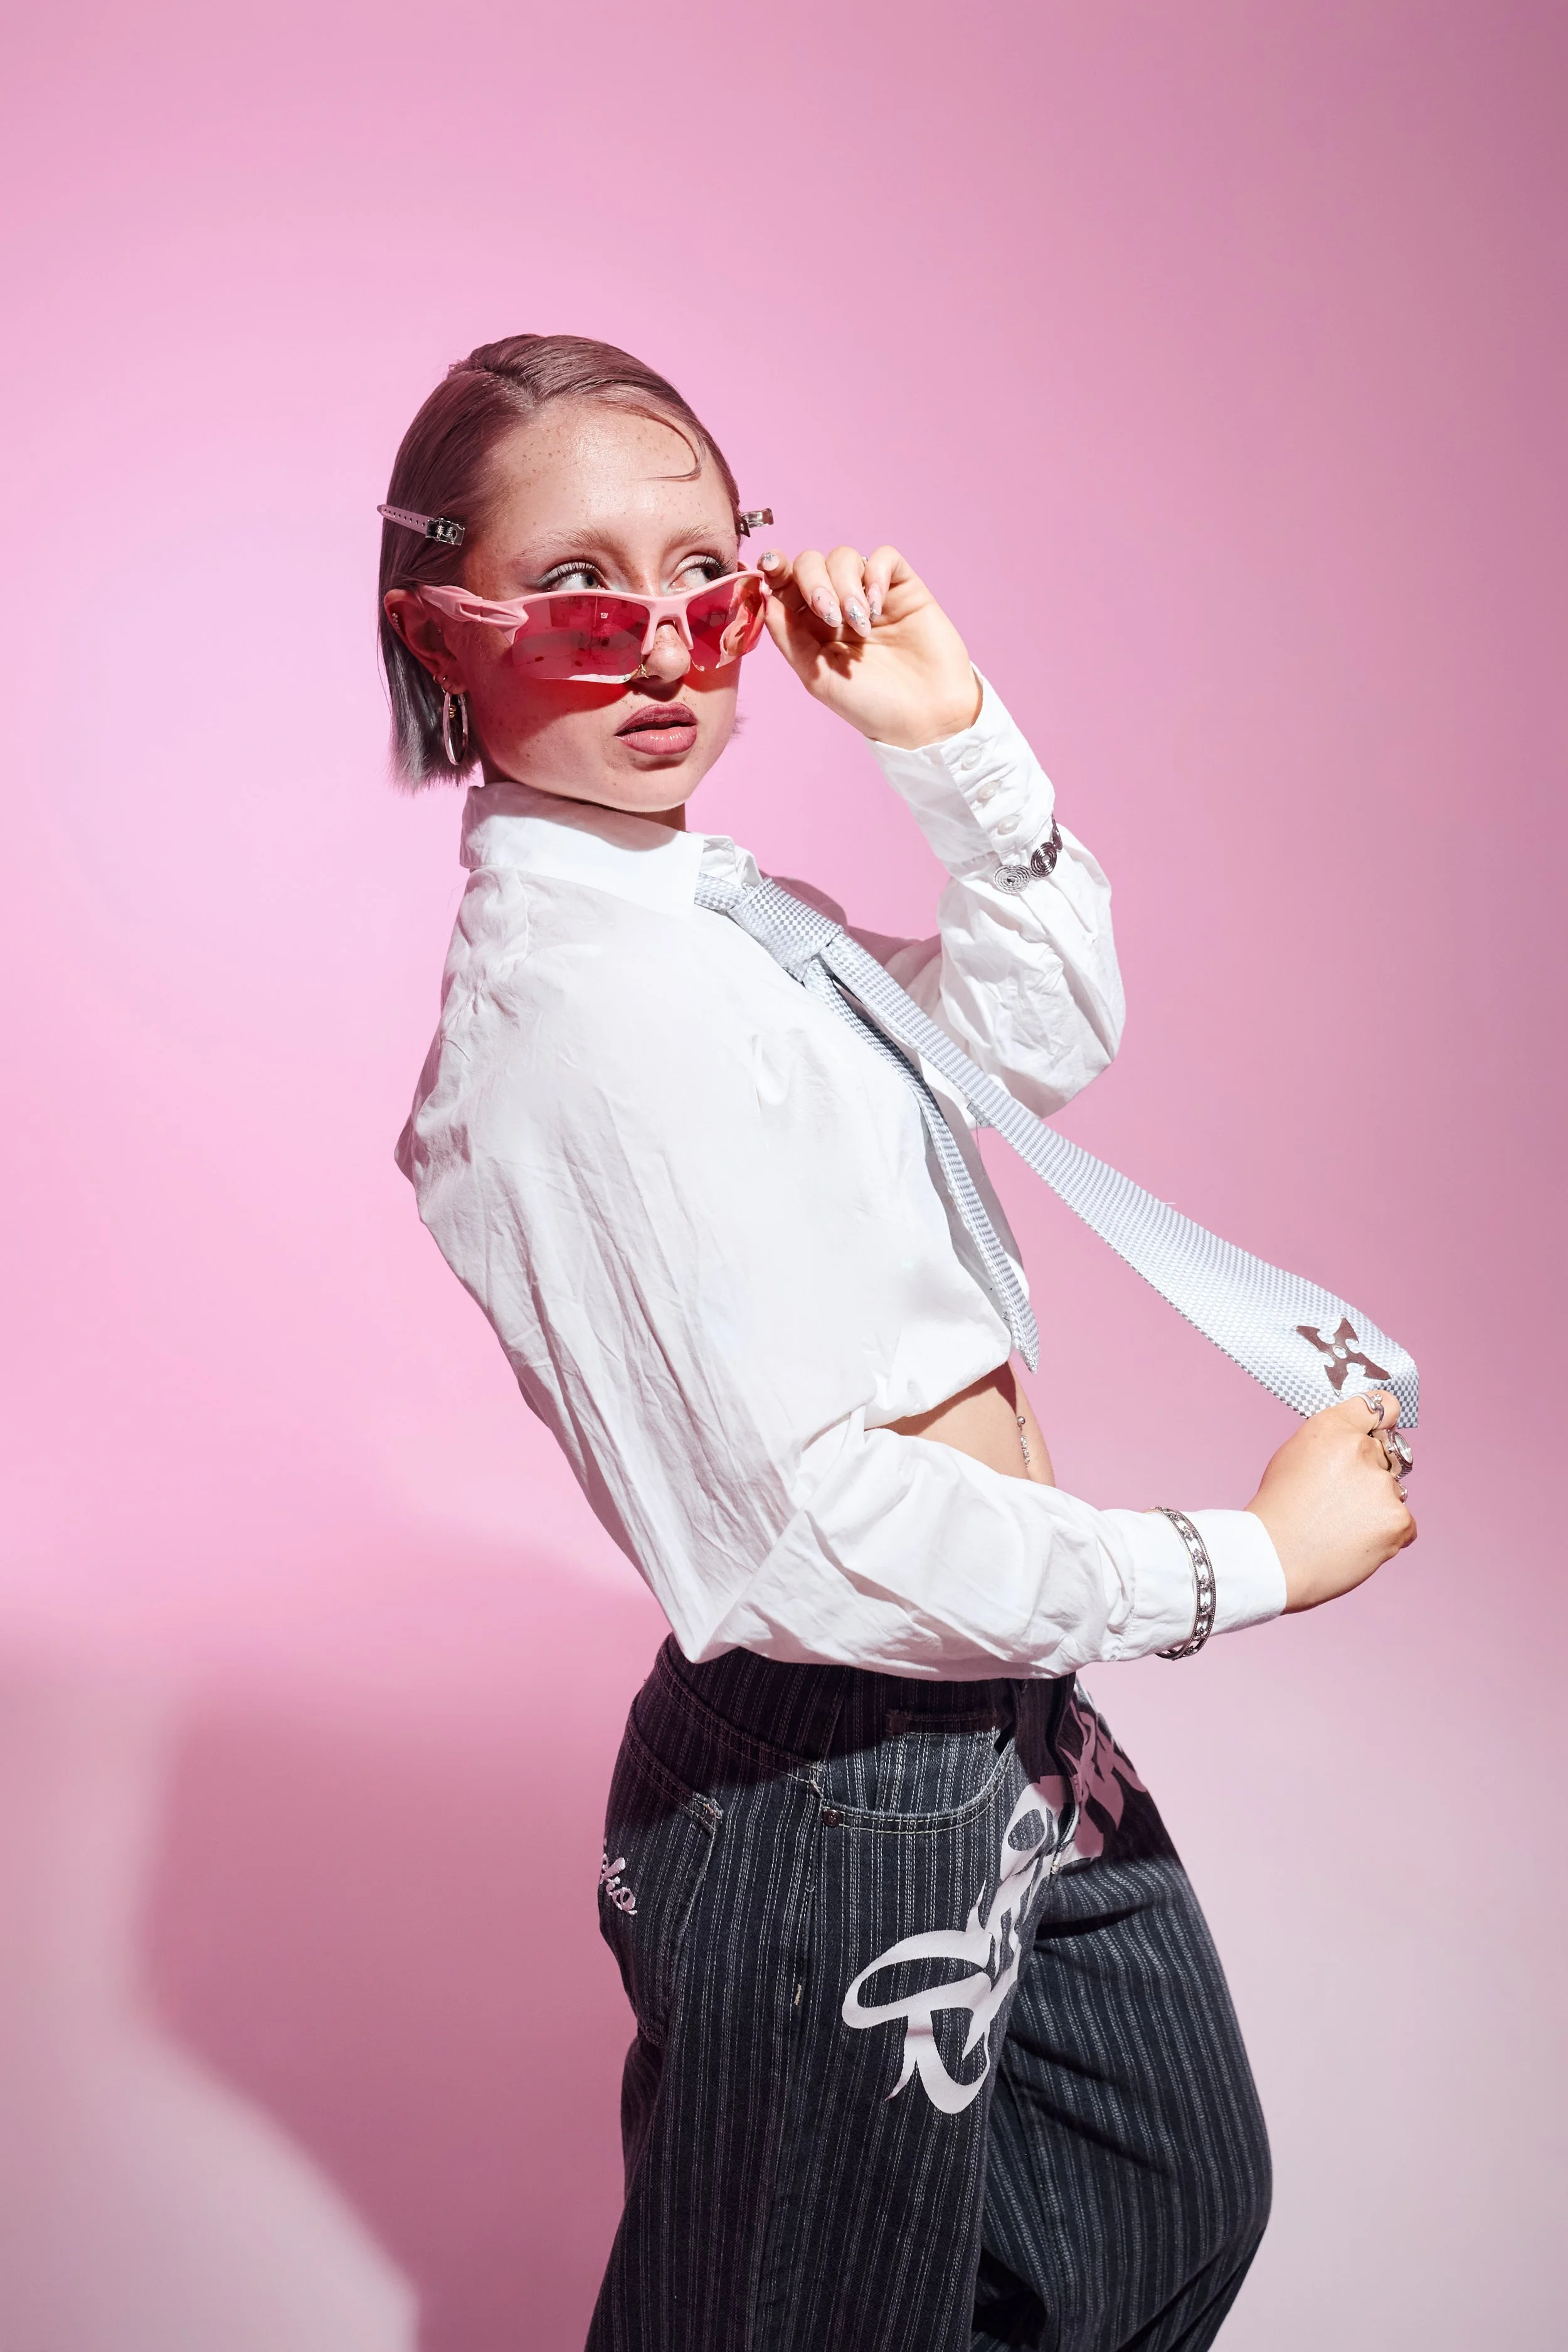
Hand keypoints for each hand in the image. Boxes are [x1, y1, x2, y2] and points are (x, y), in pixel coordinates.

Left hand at [758, 544, 981, 748]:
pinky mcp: (903, 589)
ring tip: (861, 626)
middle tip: (830, 617)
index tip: (771, 568)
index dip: (776, 569)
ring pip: (844, 557)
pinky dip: (875, 574)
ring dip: (845, 587)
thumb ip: (788, 637)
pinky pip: (884, 557)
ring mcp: (870, 594)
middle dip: (813, 582)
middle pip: (811, 563)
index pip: (786, 583)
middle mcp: (838, 605)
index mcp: (811, 627)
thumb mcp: (817, 677)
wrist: (925, 717)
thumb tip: (764, 595)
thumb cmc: (871, 705)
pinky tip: (877, 606)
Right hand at [1246, 1391, 1416, 1611]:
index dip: (1382, 1417)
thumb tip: (1356, 1445)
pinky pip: (1404, 1523)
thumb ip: (1330, 1443)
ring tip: (1340, 1527)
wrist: (1274, 1559)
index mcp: (1332, 1428)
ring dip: (1376, 1506)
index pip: (1377, 1406)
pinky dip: (1386, 1534)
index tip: (1383, 1426)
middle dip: (1369, 1473)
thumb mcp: (1292, 1457)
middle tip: (1339, 1500)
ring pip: (1392, 1492)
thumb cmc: (1277, 1512)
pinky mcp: (1399, 1520)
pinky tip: (1356, 1542)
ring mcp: (1383, 1486)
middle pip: (1385, 1455)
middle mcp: (1362, 1450)